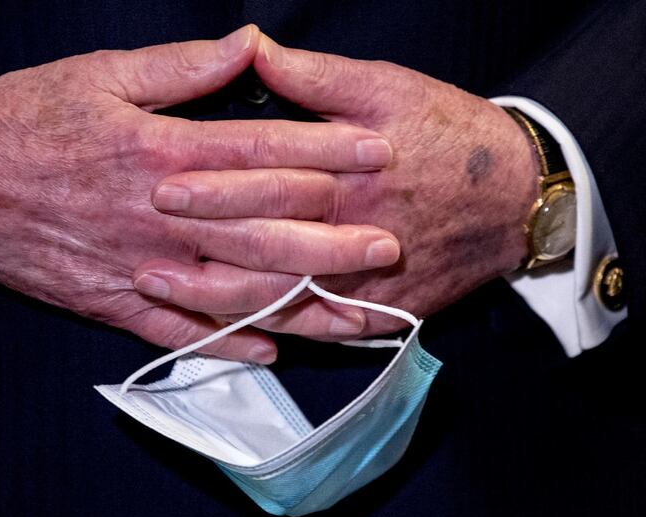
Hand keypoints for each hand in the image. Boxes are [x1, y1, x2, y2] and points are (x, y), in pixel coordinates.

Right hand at [0, 26, 400, 361]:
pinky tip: (274, 350)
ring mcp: (140, 264)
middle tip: (388, 244)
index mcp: (161, 149)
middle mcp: (160, 213)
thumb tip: (248, 46)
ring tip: (352, 311)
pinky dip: (226, 342)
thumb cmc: (31, 120)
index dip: (324, 149)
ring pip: (232, 288)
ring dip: (296, 301)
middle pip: (260, 226)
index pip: (260, 149)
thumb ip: (182, 68)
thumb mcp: (101, 75)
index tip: (376, 152)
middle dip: (330, 235)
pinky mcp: (113, 301)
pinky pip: (178, 331)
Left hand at [135, 34, 539, 337]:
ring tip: (164, 293)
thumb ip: (316, 78)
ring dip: (218, 299)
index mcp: (347, 175)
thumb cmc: (450, 136)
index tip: (161, 188)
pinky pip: (315, 329)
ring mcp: (364, 282)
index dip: (211, 188)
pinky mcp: (377, 311)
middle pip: (264, 247)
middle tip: (141, 249)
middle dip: (199, 248)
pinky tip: (225, 328)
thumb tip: (253, 48)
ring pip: (280, 297)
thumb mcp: (388, 88)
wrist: (515, 200)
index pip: (267, 184)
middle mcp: (348, 235)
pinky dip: (269, 329)